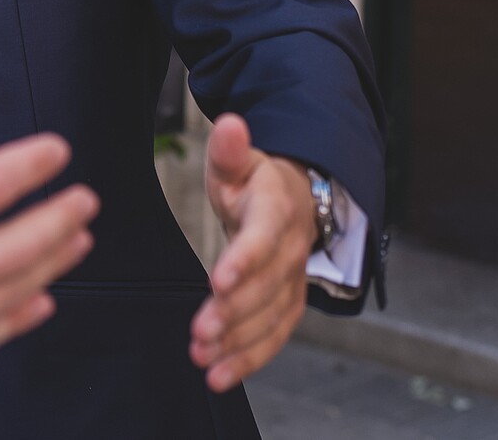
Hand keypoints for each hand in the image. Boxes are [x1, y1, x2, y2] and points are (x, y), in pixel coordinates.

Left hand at [191, 113, 315, 391]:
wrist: (296, 199)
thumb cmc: (256, 180)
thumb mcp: (239, 160)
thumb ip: (230, 150)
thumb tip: (228, 122)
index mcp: (277, 211)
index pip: (262, 238)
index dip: (244, 260)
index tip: (219, 281)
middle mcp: (291, 251)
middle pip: (267, 287)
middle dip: (235, 313)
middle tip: (201, 333)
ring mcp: (294, 281)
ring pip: (272, 318)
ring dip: (239, 343)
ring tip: (203, 359)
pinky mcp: (288, 304)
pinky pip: (274, 336)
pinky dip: (249, 359)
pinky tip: (218, 375)